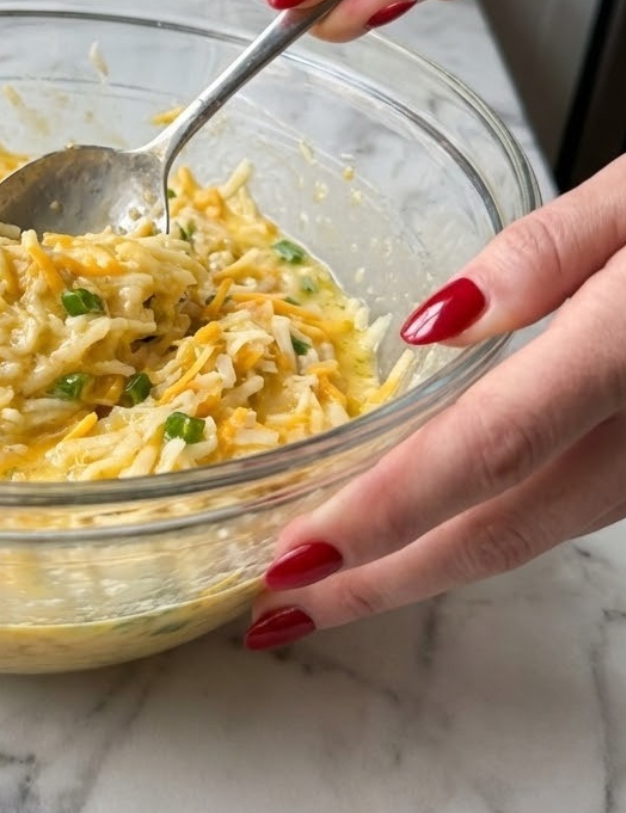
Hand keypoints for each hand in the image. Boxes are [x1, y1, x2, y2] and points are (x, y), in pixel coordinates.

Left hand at [244, 155, 625, 649]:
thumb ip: (544, 257)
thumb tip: (430, 327)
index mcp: (624, 353)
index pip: (483, 454)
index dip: (383, 516)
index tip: (294, 558)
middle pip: (494, 532)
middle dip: (376, 581)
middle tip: (278, 613)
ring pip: (525, 535)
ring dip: (418, 566)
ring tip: (328, 583)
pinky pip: (560, 509)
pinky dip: (476, 531)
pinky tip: (420, 531)